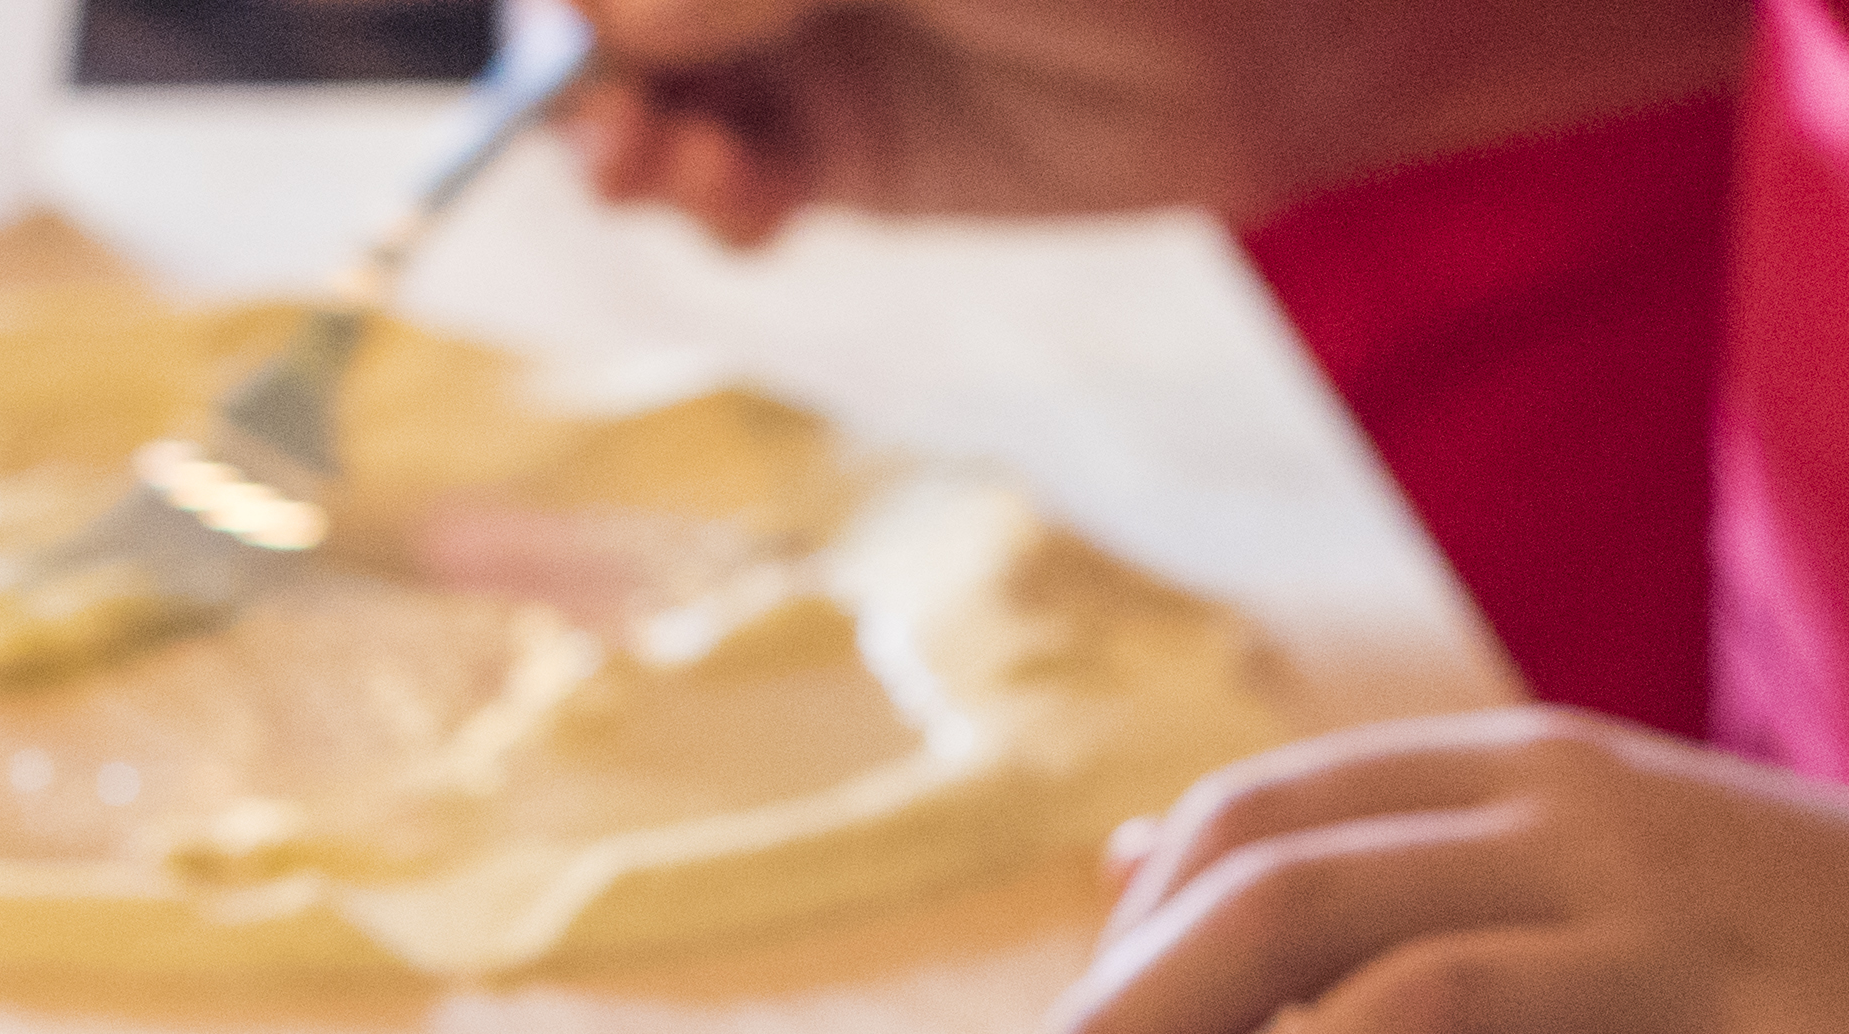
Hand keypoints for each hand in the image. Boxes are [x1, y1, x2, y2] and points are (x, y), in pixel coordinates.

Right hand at [571, 0, 1743, 243]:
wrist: (1283, 26)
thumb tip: (600, 21)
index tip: (565, 29)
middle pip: (616, 4)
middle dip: (577, 54)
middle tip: (600, 108)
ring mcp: (799, 26)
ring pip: (643, 83)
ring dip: (621, 129)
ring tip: (654, 161)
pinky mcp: (845, 141)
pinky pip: (725, 172)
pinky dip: (703, 193)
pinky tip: (736, 199)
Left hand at [1024, 716, 1848, 1033]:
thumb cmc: (1835, 963)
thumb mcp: (1612, 863)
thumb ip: (1405, 864)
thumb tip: (1141, 866)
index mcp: (1548, 782)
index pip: (1277, 819)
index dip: (1135, 940)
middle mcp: (1610, 847)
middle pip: (1308, 903)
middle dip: (1143, 1028)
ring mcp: (1713, 970)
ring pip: (1424, 1009)